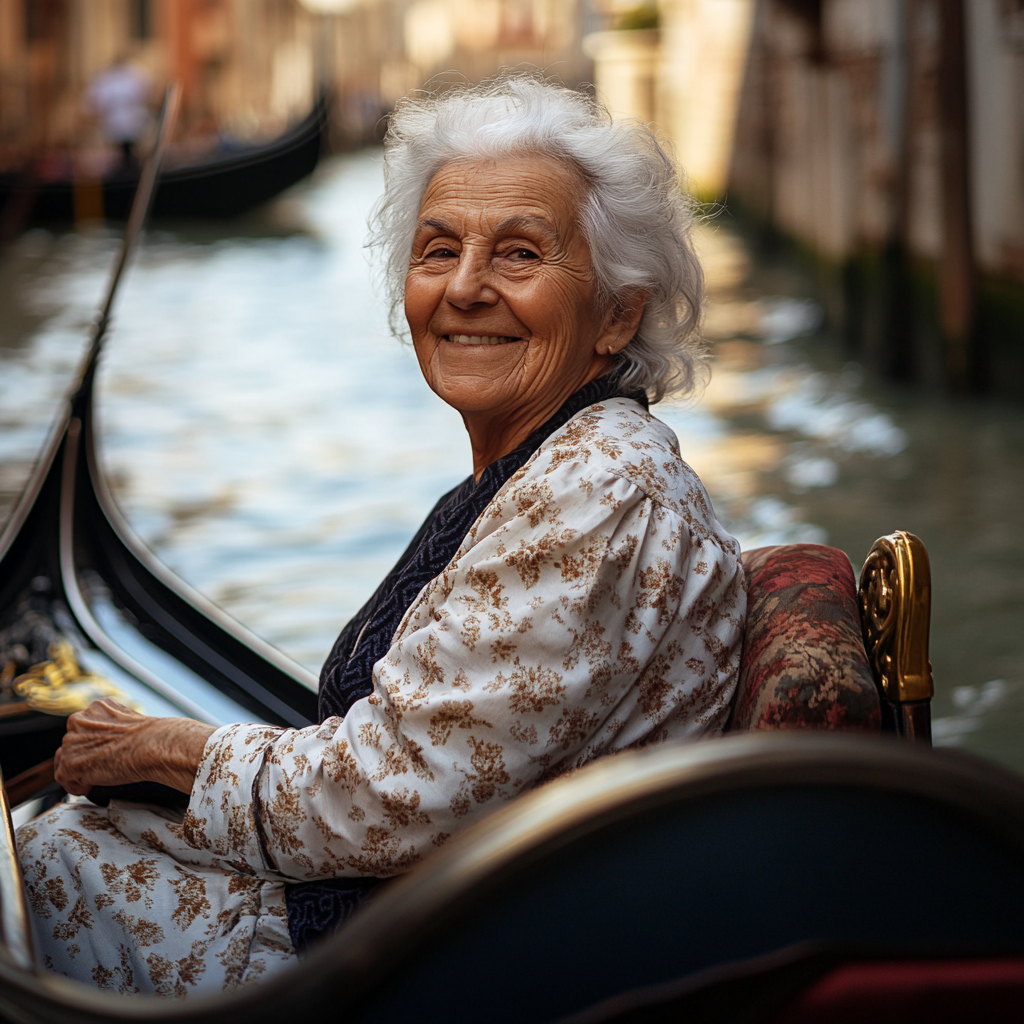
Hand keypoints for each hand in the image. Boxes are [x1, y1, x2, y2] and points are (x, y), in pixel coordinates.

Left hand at [53, 699, 215, 795]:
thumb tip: (115, 743)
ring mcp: (72, 741)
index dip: (91, 744)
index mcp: (96, 707)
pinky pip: (64, 778)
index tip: (103, 754)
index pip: (82, 728)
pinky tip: (93, 784)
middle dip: (84, 757)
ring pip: (65, 760)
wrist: (155, 745)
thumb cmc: (153, 736)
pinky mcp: (71, 762)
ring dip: (78, 771)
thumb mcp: (130, 721)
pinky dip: (77, 785)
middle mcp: (79, 720)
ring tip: (97, 778)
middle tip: (103, 768)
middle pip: (71, 744)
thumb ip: (113, 727)